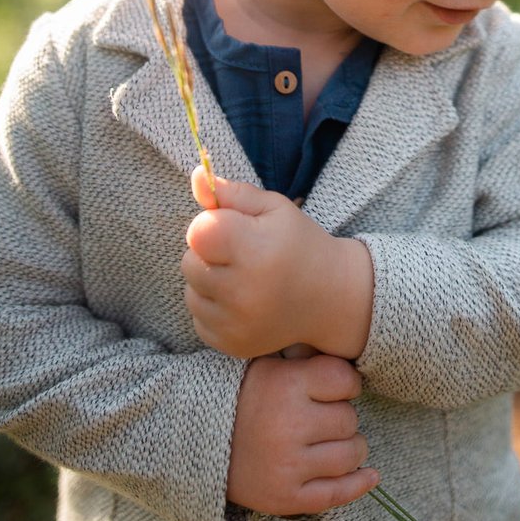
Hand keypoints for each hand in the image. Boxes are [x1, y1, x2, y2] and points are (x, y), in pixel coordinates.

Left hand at [183, 169, 373, 359]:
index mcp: (256, 250)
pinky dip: (213, 308)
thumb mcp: (274, 209)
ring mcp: (237, 323)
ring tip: (241, 277)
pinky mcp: (231, 344)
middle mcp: (244, 291)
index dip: (209, 225)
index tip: (230, 228)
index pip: (198, 232)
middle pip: (189, 262)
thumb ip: (233, 194)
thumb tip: (196, 176)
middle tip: (239, 253)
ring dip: (208, 281)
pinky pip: (198, 318)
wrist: (330, 297)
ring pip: (190, 292)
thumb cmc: (299, 244)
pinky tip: (240, 301)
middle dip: (208, 253)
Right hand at [228, 352, 378, 514]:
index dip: (346, 384)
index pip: (346, 380)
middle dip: (342, 417)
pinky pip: (336, 494)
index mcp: (285, 385)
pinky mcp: (285, 498)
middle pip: (349, 419)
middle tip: (323, 418)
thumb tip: (353, 364)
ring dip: (351, 448)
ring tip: (333, 442)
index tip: (337, 389)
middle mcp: (288, 425)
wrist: (197, 444)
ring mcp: (287, 465)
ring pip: (349, 455)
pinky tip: (370, 476)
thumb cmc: (244, 399)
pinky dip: (358, 484)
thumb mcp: (271, 366)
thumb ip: (309, 360)